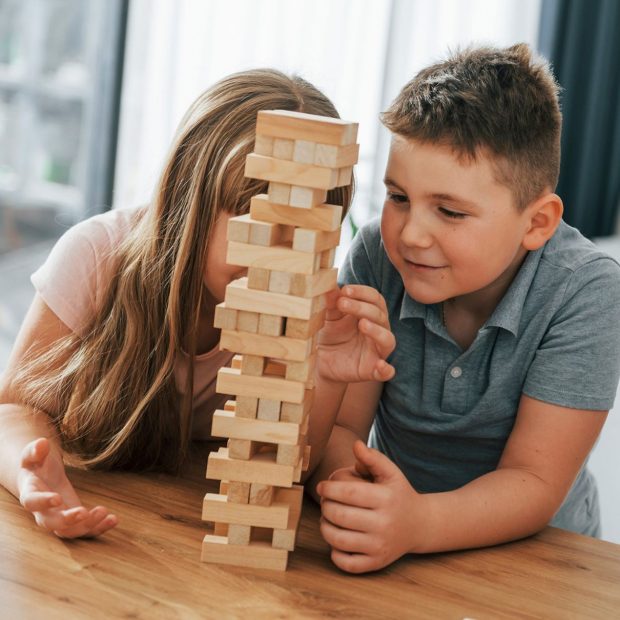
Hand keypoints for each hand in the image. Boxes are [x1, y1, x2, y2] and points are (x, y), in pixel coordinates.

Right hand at [17, 437, 117, 537]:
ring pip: (69, 531)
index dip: (43, 501)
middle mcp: (42, 511)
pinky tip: (113, 519)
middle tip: (84, 512)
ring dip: (87, 525)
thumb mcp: (34, 454)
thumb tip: (42, 443)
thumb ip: (36, 450)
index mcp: (30, 493)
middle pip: (51, 523)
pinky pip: (84, 529)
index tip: (57, 498)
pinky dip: (98, 528)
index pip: (32, 501)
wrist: (41, 477)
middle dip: (67, 521)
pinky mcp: (73, 520)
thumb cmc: (37, 464)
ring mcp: (58, 518)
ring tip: (105, 513)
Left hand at [317, 285, 395, 383]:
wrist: (321, 362)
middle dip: (362, 307)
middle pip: (380, 315)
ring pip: (387, 339)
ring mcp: (376, 351)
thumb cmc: (330, 336)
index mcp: (369, 314)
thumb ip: (331, 304)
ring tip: (362, 324)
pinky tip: (381, 366)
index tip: (345, 290)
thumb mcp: (328, 318)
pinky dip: (386, 369)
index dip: (362, 292)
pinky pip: (385, 371)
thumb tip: (329, 287)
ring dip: (377, 330)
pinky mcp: (372, 370)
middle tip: (342, 303)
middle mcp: (377, 330)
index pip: (374, 298)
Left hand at [317, 440, 423, 572]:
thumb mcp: (390, 472)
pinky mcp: (377, 563)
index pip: (348, 493)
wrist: (420, 525)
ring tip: (327, 517)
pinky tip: (336, 539)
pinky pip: (347, 563)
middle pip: (340, 516)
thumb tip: (356, 444)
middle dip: (325, 506)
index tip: (322, 486)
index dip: (329, 488)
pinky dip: (335, 552)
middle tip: (325, 501)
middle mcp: (384, 524)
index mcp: (386, 499)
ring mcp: (380, 546)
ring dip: (325, 527)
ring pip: (339, 540)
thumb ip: (372, 457)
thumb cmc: (398, 493)